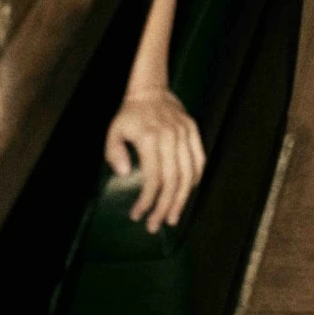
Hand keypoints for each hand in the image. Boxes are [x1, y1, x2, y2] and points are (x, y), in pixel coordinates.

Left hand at [104, 89, 205, 233]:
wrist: (151, 89)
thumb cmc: (130, 114)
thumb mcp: (114, 131)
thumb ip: (114, 152)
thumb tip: (126, 174)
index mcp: (150, 139)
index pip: (153, 177)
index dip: (147, 200)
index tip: (138, 215)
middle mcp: (170, 137)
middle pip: (173, 180)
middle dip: (165, 206)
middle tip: (156, 225)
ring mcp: (185, 133)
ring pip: (189, 172)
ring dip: (182, 198)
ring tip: (173, 217)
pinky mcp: (193, 130)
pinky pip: (199, 158)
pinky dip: (195, 178)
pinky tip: (188, 192)